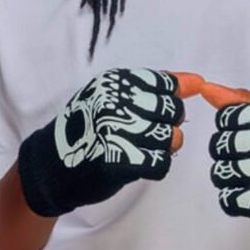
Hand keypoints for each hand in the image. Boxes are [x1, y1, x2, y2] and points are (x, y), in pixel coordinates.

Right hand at [17, 68, 203, 216]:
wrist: (51, 166)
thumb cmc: (87, 129)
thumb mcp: (113, 97)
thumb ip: (153, 88)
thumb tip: (197, 81)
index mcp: (115, 81)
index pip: (165, 84)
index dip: (169, 101)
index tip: (157, 112)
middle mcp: (115, 101)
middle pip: (172, 110)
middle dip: (169, 124)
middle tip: (150, 133)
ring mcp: (115, 130)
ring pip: (170, 137)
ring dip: (164, 147)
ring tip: (145, 149)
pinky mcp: (117, 160)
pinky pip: (160, 163)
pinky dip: (157, 167)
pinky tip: (141, 164)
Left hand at [203, 83, 249, 249]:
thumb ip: (247, 102)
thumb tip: (208, 89)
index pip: (226, 116)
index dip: (229, 128)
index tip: (245, 136)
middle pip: (220, 144)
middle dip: (228, 154)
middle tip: (249, 160)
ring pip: (220, 172)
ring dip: (230, 178)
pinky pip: (228, 199)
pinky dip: (235, 200)